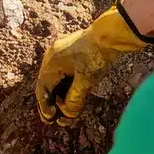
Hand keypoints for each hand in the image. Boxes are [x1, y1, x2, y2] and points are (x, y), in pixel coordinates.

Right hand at [36, 5, 153, 126]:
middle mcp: (52, 56)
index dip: (45, 106)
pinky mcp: (69, 50)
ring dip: (58, 92)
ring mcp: (60, 51)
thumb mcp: (86, 81)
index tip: (50, 119)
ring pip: (54, 77)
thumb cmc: (97, 56)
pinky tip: (71, 91)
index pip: (43, 89)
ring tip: (64, 106)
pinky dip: (64, 83)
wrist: (110, 34)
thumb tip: (67, 114)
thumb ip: (74, 99)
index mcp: (51, 63)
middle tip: (55, 116)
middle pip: (46, 83)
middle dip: (51, 101)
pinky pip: (61, 70)